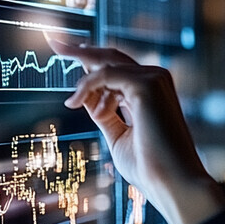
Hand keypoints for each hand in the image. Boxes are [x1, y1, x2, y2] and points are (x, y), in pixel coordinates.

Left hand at [46, 36, 224, 223]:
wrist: (172, 182)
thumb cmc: (151, 167)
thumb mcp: (118, 136)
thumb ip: (104, 114)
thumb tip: (84, 97)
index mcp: (151, 94)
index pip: (117, 69)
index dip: (91, 61)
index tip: (64, 52)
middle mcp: (155, 81)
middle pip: (111, 57)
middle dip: (80, 49)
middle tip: (52, 40)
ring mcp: (154, 80)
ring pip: (107, 64)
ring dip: (85, 83)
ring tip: (72, 104)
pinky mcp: (147, 85)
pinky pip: (106, 74)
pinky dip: (87, 86)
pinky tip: (76, 103)